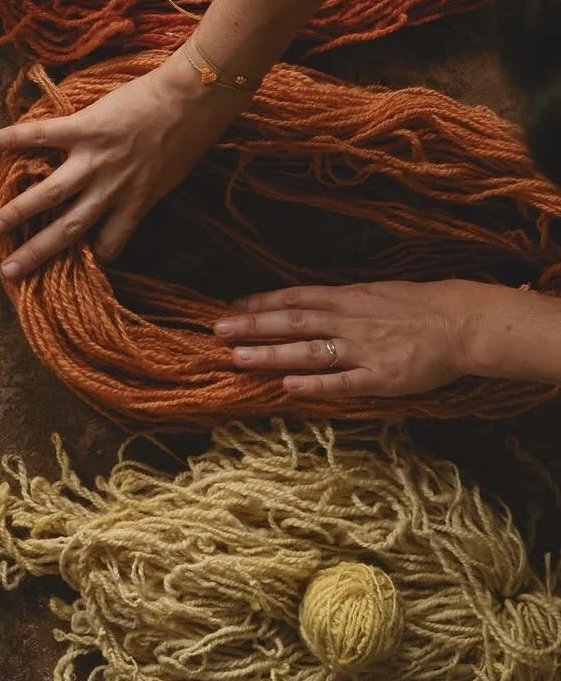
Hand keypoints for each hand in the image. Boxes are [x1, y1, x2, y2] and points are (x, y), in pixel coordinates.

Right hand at [0, 52, 249, 278]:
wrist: (194, 98)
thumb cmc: (190, 134)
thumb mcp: (171, 175)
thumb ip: (146, 187)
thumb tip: (132, 190)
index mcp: (135, 204)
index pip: (110, 244)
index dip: (91, 257)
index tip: (71, 266)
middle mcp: (111, 190)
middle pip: (68, 230)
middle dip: (37, 253)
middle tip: (10, 271)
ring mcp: (95, 160)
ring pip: (49, 194)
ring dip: (18, 212)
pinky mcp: (84, 128)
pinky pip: (41, 136)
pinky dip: (11, 139)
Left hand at [215, 279, 497, 398]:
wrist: (463, 323)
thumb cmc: (420, 308)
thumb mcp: (375, 293)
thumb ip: (342, 302)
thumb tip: (309, 304)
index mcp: (348, 298)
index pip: (296, 298)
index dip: (262, 303)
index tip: (231, 307)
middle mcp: (349, 320)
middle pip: (293, 321)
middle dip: (253, 326)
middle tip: (217, 330)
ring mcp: (363, 349)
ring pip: (309, 351)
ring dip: (271, 354)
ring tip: (238, 358)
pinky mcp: (381, 377)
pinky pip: (342, 382)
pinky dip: (314, 384)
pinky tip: (287, 387)